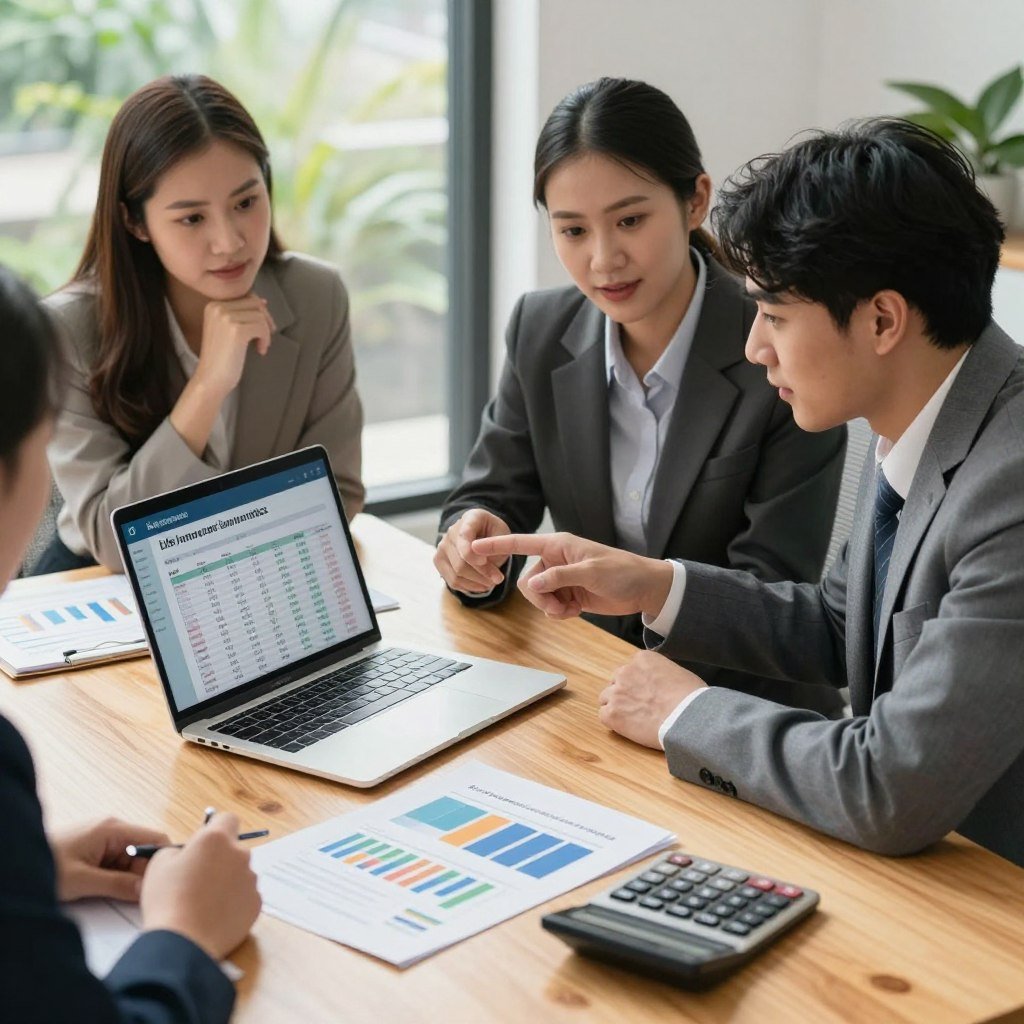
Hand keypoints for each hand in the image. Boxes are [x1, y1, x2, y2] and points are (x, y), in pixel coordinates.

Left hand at [52, 817, 169, 902]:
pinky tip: (109, 890)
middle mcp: (112, 828)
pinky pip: (117, 862)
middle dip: (144, 874)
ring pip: (130, 859)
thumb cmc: (45, 866)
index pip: (155, 839)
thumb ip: (118, 885)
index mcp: (113, 829)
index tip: (163, 885)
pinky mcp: (95, 848)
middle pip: (144, 851)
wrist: (17, 865)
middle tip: (140, 899)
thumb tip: (147, 890)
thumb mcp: (83, 881)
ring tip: (122, 897)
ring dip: (129, 878)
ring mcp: (103, 838)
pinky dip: (117, 877)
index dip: (163, 861)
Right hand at [140, 812, 260, 960]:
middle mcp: (240, 854)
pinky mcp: (256, 903)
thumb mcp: (160, 864)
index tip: (203, 844)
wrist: (182, 942)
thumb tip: (190, 852)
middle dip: (219, 859)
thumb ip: (179, 849)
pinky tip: (214, 916)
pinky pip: (245, 896)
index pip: (227, 819)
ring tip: (203, 903)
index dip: (215, 828)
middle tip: (197, 879)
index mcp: (217, 839)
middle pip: (233, 849)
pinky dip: (233, 902)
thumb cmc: (167, 899)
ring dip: (226, 881)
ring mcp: (251, 880)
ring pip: (240, 873)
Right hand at [193, 293, 275, 399]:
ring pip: (260, 315)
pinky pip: (262, 327)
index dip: (260, 312)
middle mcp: (217, 307)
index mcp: (213, 305)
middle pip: (255, 303)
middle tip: (265, 337)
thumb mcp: (227, 329)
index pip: (247, 297)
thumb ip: (240, 314)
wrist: (211, 379)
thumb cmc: (222, 358)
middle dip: (265, 319)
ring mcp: (226, 318)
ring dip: (265, 332)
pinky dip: (265, 339)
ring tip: (260, 346)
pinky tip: (260, 350)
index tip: (263, 328)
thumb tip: (262, 301)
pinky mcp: (236, 330)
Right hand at [434, 509, 510, 593]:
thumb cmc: (493, 532)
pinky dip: (468, 587)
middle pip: (461, 560)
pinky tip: (481, 585)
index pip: (464, 536)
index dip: (471, 552)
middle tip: (499, 579)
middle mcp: (451, 531)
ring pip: (457, 573)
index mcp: (470, 518)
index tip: (484, 561)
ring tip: (492, 583)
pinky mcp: (439, 561)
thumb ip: (495, 547)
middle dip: (482, 572)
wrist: (479, 533)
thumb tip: (482, 564)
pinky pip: (452, 581)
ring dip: (477, 582)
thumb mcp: (502, 533)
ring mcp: (442, 547)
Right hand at [471, 532, 672, 619]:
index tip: (473, 546)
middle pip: (526, 582)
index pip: (521, 543)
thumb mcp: (592, 572)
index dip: (496, 545)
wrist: (644, 590)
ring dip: (550, 608)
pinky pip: (549, 607)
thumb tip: (532, 585)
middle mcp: (555, 560)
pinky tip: (576, 610)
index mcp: (558, 545)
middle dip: (539, 598)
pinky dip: (559, 613)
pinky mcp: (567, 595)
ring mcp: (560, 579)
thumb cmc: (622, 572)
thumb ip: (560, 577)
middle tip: (558, 606)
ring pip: (536, 597)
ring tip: (571, 609)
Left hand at [598, 651, 706, 747]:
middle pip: (616, 681)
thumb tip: (661, 682)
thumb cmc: (691, 698)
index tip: (646, 693)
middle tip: (639, 707)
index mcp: (642, 659)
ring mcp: (616, 692)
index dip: (637, 683)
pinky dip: (613, 722)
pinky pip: (604, 715)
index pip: (631, 668)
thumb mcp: (678, 673)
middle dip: (625, 693)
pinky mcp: (612, 713)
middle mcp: (626, 672)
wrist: (688, 718)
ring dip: (617, 706)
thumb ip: (661, 672)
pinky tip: (628, 727)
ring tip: (633, 719)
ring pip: (606, 698)